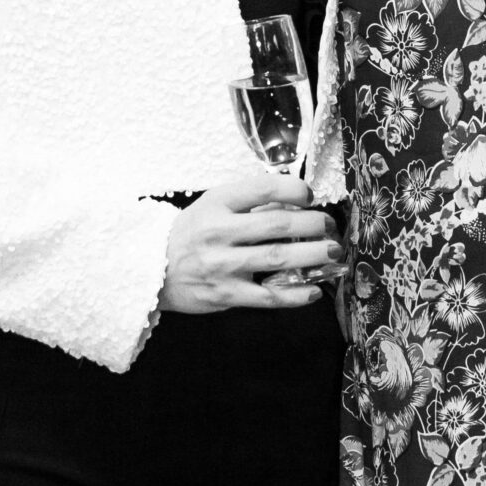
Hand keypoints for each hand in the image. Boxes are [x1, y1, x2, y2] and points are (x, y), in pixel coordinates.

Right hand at [162, 176, 343, 311]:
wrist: (153, 268)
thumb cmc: (192, 233)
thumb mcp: (212, 205)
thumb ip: (248, 202)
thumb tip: (294, 202)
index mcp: (217, 203)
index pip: (262, 188)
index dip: (294, 189)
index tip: (309, 195)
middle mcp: (219, 232)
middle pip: (277, 224)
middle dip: (313, 223)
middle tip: (330, 225)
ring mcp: (222, 265)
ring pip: (278, 258)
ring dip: (313, 254)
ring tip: (332, 251)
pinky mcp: (226, 294)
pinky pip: (268, 297)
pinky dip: (295, 294)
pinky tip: (313, 290)